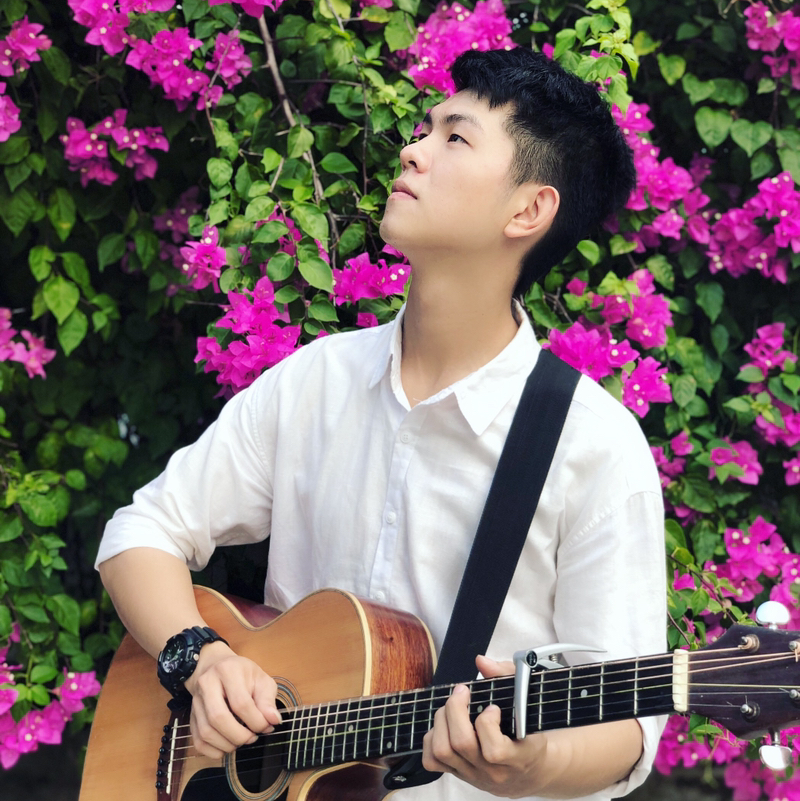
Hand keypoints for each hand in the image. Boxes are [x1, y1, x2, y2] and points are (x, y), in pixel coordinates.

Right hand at [183, 641, 281, 758]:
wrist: (214, 666)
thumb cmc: (241, 673)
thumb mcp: (260, 679)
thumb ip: (267, 700)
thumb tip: (273, 721)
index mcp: (228, 671)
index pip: (241, 703)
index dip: (256, 721)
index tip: (266, 727)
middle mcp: (207, 685)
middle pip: (218, 718)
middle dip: (239, 735)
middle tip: (252, 737)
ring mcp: (195, 702)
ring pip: (206, 732)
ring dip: (227, 744)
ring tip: (242, 740)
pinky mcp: (191, 717)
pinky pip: (198, 742)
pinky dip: (214, 751)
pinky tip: (228, 745)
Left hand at [421, 655, 548, 797]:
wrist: (528, 770)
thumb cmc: (529, 732)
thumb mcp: (527, 703)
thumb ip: (507, 677)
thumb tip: (481, 661)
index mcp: (517, 758)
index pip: (494, 750)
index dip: (487, 722)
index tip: (493, 707)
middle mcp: (493, 773)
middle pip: (461, 743)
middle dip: (455, 709)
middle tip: (462, 693)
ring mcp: (472, 775)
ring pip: (442, 750)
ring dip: (442, 720)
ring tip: (453, 707)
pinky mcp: (457, 775)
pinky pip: (431, 761)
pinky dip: (431, 739)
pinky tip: (445, 725)